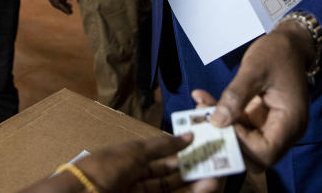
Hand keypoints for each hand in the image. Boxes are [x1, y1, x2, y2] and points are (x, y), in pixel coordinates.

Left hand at [76, 133, 217, 192]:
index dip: (180, 157)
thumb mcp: (136, 151)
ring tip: (213, 180)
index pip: (159, 162)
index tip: (201, 151)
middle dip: (191, 174)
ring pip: (171, 192)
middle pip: (168, 181)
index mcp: (129, 165)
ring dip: (193, 187)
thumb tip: (189, 135)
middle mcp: (135, 184)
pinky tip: (203, 189)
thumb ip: (163, 145)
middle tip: (214, 167)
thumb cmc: (107, 167)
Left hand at [195, 20, 313, 171]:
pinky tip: (204, 99)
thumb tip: (216, 122)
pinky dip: (223, 117)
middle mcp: (284, 132)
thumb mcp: (254, 70)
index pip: (265, 152)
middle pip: (254, 155)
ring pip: (243, 142)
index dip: (241, 144)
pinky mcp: (260, 120)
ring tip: (201, 104)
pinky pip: (239, 127)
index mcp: (291, 123)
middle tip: (203, 118)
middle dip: (227, 140)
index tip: (221, 122)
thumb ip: (236, 96)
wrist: (288, 43)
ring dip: (221, 128)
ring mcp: (272, 127)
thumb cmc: (276, 53)